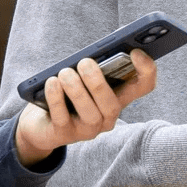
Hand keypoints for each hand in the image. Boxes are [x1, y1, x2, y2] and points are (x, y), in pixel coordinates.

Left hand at [14, 57, 140, 165]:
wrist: (40, 122)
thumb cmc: (66, 92)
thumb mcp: (82, 78)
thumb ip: (93, 66)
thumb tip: (92, 55)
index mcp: (118, 97)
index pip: (144, 86)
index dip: (146, 70)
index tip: (136, 52)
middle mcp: (107, 117)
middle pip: (113, 105)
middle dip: (99, 83)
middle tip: (85, 62)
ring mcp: (87, 129)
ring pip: (90, 114)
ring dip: (77, 90)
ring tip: (65, 72)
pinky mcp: (64, 135)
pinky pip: (62, 117)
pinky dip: (56, 97)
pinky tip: (52, 82)